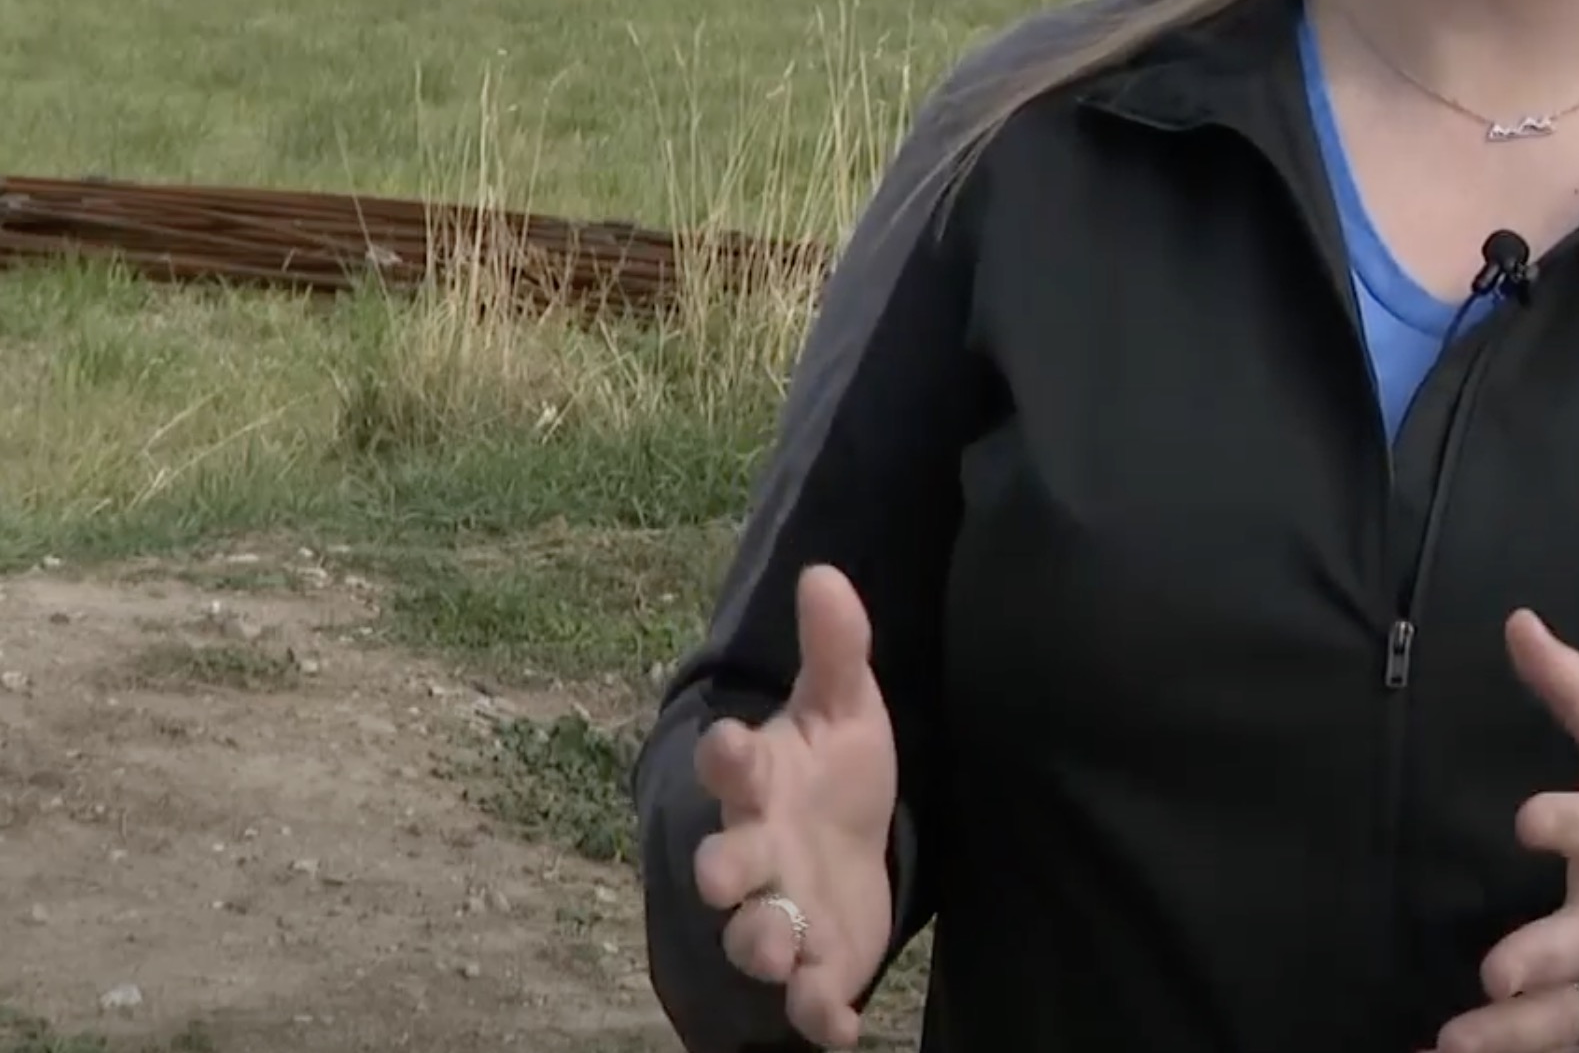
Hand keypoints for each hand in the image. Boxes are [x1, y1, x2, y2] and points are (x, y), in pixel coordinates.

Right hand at [688, 564, 900, 1047]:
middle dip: (723, 874)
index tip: (730, 745)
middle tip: (726, 878)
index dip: (727, 755)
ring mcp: (783, 910)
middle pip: (726, 865)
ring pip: (756, 935)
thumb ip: (836, 648)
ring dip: (762, 943)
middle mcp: (759, 850)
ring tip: (779, 947)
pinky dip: (817, 1013)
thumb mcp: (845, 705)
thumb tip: (826, 571)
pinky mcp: (819, 961)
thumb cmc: (834, 769)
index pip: (731, 764)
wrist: (855, 840)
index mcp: (761, 781)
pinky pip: (807, 997)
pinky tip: (838, 1025)